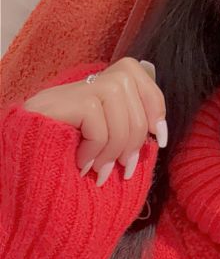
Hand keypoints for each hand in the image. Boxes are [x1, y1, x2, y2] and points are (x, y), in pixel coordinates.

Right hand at [23, 57, 166, 185]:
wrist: (22, 187)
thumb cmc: (63, 174)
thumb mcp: (101, 152)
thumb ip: (123, 135)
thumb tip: (156, 133)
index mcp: (92, 94)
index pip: (133, 71)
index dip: (154, 101)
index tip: (159, 138)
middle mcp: (78, 87)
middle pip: (128, 83)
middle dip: (136, 133)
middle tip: (126, 167)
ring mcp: (63, 93)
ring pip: (114, 96)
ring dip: (116, 143)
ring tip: (102, 170)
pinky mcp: (54, 104)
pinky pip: (94, 115)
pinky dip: (95, 146)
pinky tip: (81, 164)